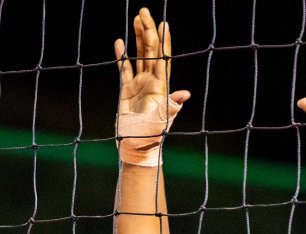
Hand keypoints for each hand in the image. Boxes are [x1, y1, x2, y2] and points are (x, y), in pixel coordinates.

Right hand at [113, 9, 190, 167]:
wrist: (136, 148)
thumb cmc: (151, 137)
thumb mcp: (162, 121)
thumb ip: (172, 107)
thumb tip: (186, 94)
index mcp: (161, 87)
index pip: (163, 58)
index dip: (164, 41)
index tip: (164, 23)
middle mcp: (152, 82)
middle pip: (150, 51)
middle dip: (148, 31)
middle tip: (144, 11)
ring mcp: (139, 85)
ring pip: (138, 56)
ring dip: (137, 38)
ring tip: (136, 19)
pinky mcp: (127, 90)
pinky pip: (124, 69)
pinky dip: (121, 56)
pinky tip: (119, 42)